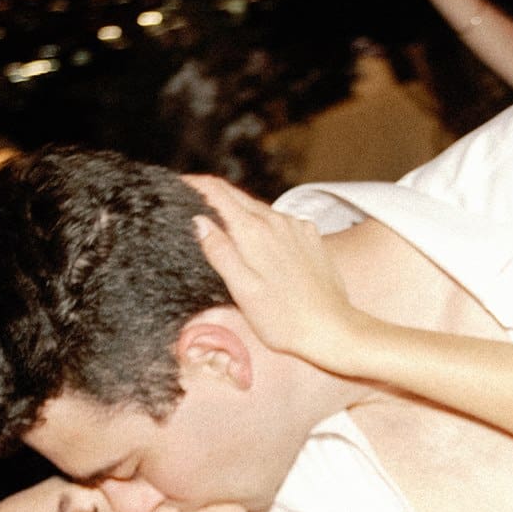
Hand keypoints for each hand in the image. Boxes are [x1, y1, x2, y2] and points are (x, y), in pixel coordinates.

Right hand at [186, 176, 364, 365]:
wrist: (333, 329)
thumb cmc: (284, 319)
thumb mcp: (242, 290)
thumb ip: (220, 252)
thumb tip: (199, 222)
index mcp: (253, 232)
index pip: (218, 192)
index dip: (195, 183)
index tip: (179, 182)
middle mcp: (277, 221)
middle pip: (238, 196)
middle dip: (213, 193)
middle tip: (192, 197)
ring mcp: (297, 227)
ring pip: (260, 208)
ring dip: (238, 210)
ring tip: (220, 219)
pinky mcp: (310, 238)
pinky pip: (280, 222)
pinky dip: (263, 223)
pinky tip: (258, 240)